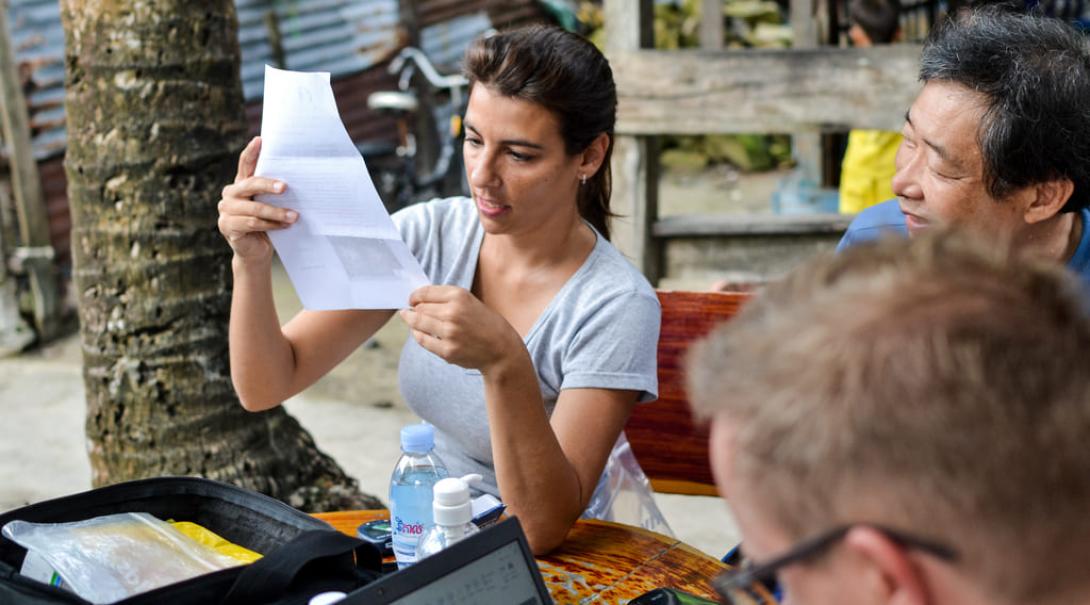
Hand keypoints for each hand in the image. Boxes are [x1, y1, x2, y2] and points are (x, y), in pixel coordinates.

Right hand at [217, 136, 297, 261]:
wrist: (255, 251)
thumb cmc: (267, 224)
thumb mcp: (269, 205)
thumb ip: (273, 192)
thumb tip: (295, 178)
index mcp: (240, 184)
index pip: (244, 164)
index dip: (251, 152)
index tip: (260, 140)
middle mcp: (230, 194)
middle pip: (250, 185)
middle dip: (269, 185)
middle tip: (285, 187)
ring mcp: (225, 210)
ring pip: (254, 208)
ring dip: (277, 212)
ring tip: (294, 216)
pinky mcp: (227, 226)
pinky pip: (253, 223)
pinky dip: (271, 225)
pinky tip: (285, 225)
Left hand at [399, 286, 521, 372]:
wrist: (501, 349)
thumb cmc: (485, 323)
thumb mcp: (470, 301)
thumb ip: (446, 299)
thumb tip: (418, 300)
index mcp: (459, 296)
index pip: (424, 292)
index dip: (414, 296)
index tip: (411, 300)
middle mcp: (453, 312)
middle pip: (419, 308)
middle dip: (413, 309)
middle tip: (409, 311)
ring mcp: (449, 333)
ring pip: (417, 323)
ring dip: (411, 321)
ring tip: (409, 319)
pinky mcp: (447, 350)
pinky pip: (423, 340)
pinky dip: (417, 335)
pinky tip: (418, 332)